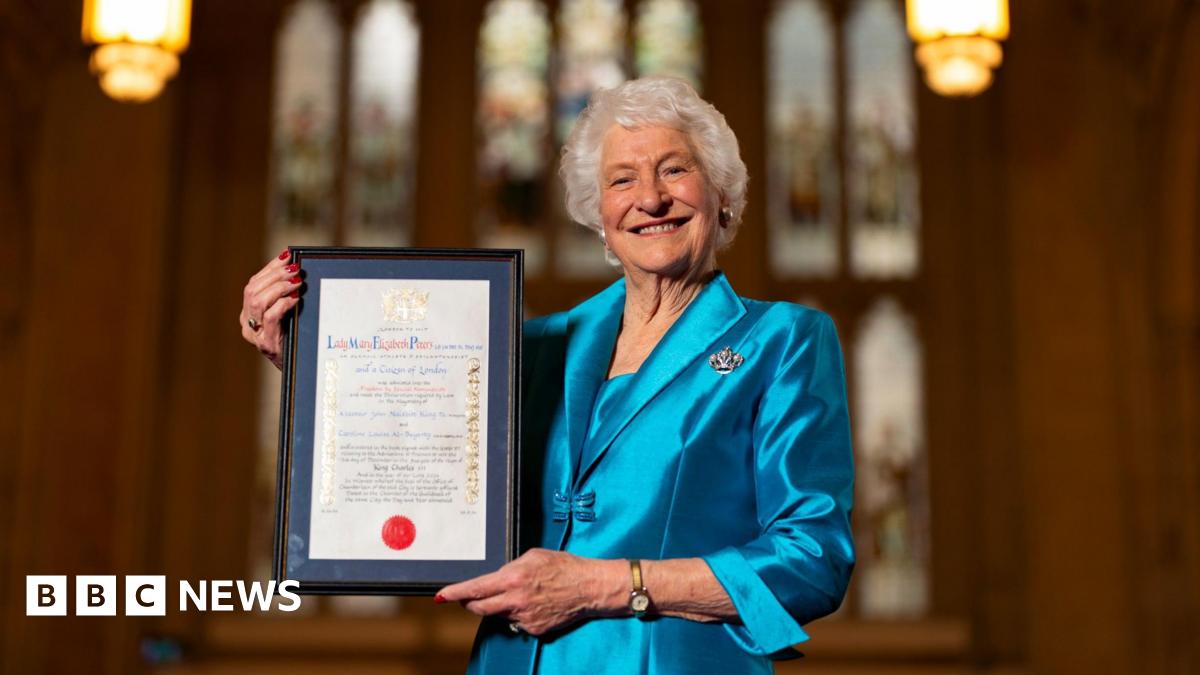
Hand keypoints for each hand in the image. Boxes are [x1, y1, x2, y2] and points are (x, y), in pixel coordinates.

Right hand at [239, 249, 302, 368]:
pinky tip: (295, 299)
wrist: (297, 372)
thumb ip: (284, 297)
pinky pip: (270, 317)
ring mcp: (254, 335)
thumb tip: (295, 269)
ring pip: (257, 301)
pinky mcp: (266, 343)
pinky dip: (283, 304)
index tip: (287, 256)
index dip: (270, 268)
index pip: (253, 284)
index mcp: (248, 313)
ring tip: (297, 282)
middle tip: (295, 269)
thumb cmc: (294, 341)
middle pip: (252, 290)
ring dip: (279, 287)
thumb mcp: (287, 316)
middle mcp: (247, 323)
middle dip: (275, 275)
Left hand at [436, 549, 626, 635]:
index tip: (442, 595)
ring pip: (498, 614)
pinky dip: (518, 614)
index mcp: (513, 578)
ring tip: (520, 593)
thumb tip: (496, 577)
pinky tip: (534, 603)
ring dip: (500, 606)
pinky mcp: (534, 629)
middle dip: (470, 602)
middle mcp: (516, 600)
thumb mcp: (533, 556)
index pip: (476, 588)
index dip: (455, 593)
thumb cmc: (565, 566)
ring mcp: (524, 617)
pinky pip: (516, 622)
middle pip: (479, 608)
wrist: (590, 587)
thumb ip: (510, 567)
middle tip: (470, 597)